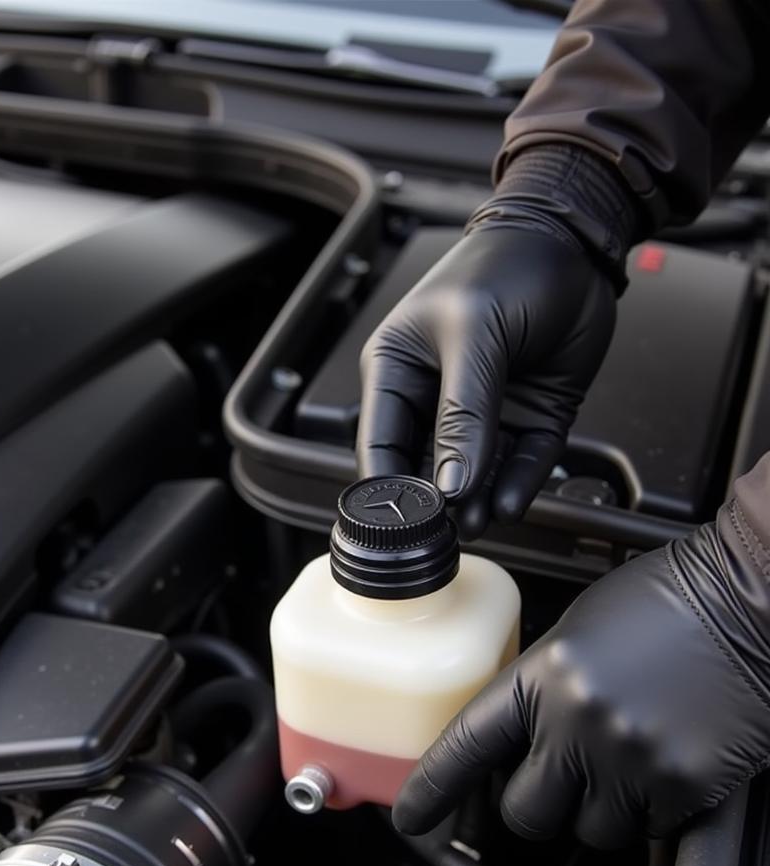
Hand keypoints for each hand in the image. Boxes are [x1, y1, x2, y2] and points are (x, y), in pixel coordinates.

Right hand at [358, 223, 615, 537]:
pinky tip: (510, 502)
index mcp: (398, 370)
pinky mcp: (530, 415)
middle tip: (445, 531)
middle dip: (437, 500)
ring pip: (476, 471)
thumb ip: (463, 414)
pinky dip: (518, 484)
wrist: (577, 242)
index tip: (404, 522)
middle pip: (428, 465)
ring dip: (477, 499)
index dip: (389, 486)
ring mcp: (486, 409)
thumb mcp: (474, 335)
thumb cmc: (507, 266)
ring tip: (479, 521)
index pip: (381, 443)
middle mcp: (437, 395)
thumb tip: (451, 484)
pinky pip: (521, 461)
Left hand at [391, 496, 769, 848]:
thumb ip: (541, 686)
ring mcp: (632, 758)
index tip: (411, 817)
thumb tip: (520, 735)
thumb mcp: (576, 631)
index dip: (431, 789)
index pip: (466, 746)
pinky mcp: (685, 785)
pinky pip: (651, 831)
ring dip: (601, 810)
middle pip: (526, 813)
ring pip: (590, 832)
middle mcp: (577, 723)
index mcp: (541, 677)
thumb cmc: (666, 601)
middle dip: (538, 804)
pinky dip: (653, 811)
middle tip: (563, 777)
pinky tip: (664, 761)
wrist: (750, 598)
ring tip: (627, 759)